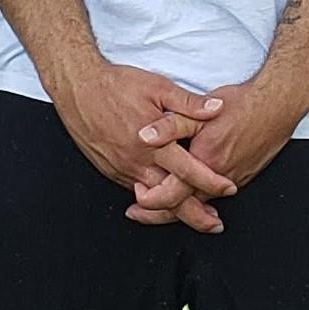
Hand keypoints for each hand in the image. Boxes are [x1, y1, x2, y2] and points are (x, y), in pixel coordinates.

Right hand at [50, 60, 238, 215]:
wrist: (78, 88)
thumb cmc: (117, 85)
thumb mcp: (158, 87)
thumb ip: (189, 103)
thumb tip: (217, 108)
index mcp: (154, 143)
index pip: (189, 171)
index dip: (212, 182)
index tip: (229, 187)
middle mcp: (137, 162)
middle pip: (170, 199)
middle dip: (195, 215)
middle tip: (214, 224)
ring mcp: (122, 169)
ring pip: (152, 199)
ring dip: (173, 210)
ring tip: (193, 216)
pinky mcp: (110, 170)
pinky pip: (134, 190)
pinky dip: (151, 199)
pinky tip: (162, 200)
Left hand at [129, 77, 308, 232]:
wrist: (277, 105)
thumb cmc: (242, 106)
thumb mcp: (200, 112)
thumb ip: (170, 125)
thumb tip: (144, 135)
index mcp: (204, 163)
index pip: (170, 195)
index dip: (149, 201)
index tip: (135, 198)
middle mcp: (219, 178)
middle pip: (184, 208)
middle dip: (158, 215)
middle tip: (138, 214)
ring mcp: (233, 180)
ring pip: (201, 204)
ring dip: (179, 208)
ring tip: (159, 210)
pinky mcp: (243, 175)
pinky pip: (216, 196)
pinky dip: (199, 199)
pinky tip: (191, 194)